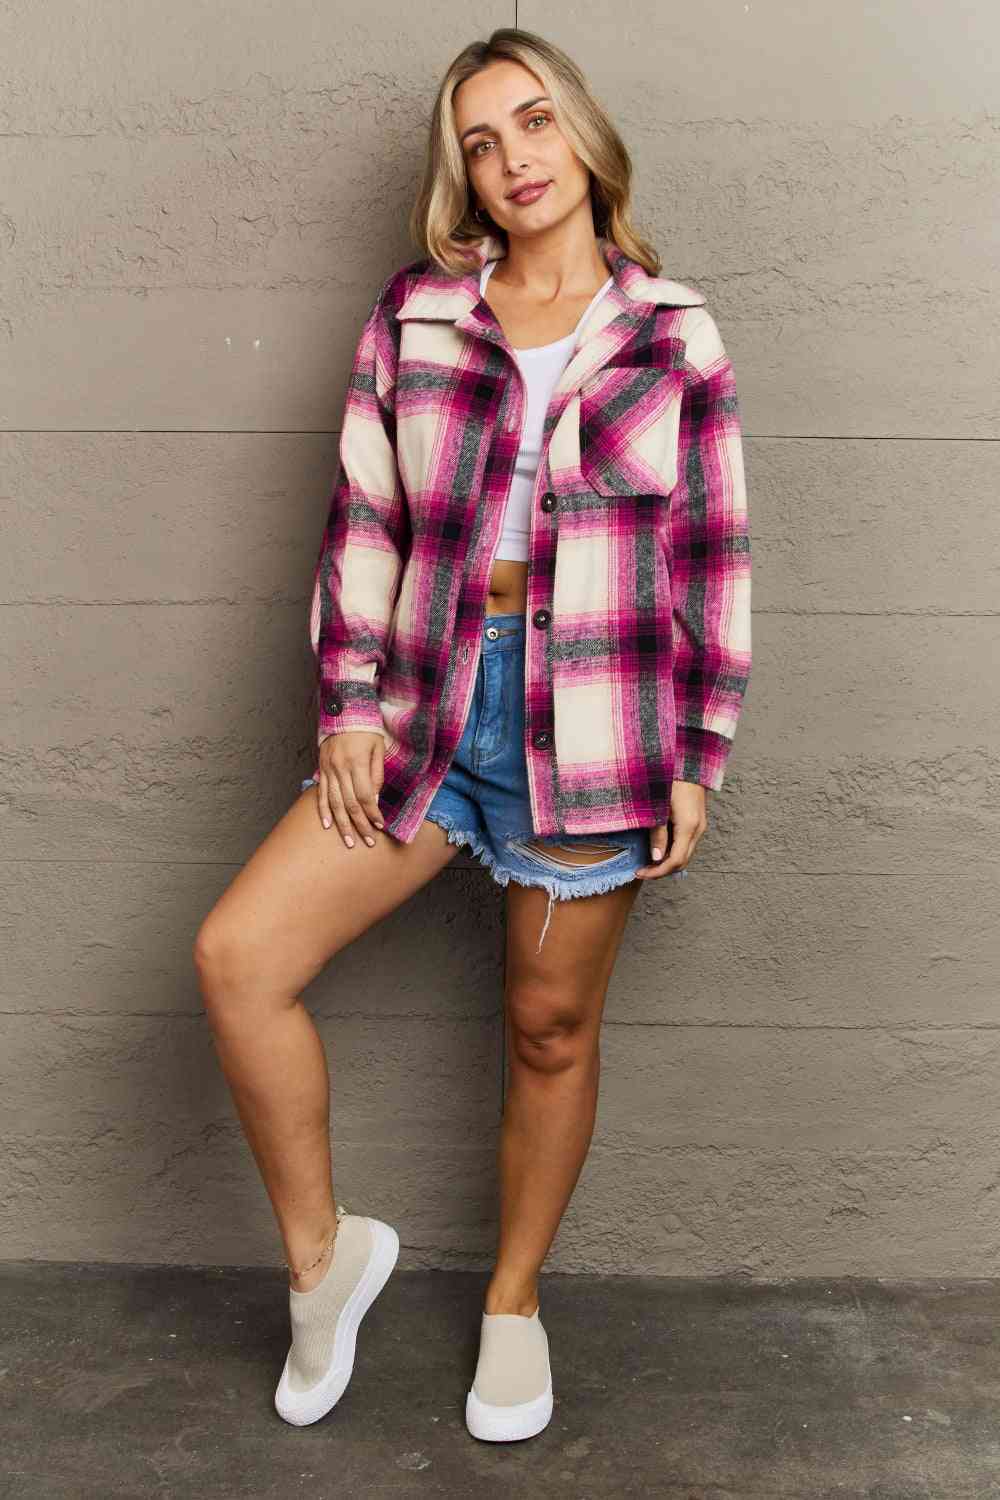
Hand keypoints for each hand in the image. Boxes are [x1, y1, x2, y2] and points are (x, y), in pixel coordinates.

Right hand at [315, 730, 385, 848]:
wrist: (343, 711)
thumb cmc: (366, 730)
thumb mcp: (378, 749)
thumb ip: (376, 774)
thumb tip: (374, 800)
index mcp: (357, 763)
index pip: (366, 796)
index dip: (373, 813)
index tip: (380, 826)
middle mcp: (340, 768)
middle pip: (350, 803)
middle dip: (359, 825)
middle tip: (367, 841)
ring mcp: (328, 769)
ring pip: (334, 802)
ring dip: (342, 824)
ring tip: (348, 841)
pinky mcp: (321, 769)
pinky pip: (321, 793)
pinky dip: (323, 810)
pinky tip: (327, 825)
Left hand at [634, 780, 707, 880]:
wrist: (688, 761)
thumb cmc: (670, 779)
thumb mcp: (658, 806)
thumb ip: (658, 833)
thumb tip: (655, 857)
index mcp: (689, 827)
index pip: (675, 861)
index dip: (657, 871)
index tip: (639, 872)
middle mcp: (698, 829)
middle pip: (682, 862)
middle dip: (662, 870)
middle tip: (641, 870)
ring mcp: (699, 825)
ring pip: (685, 854)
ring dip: (667, 861)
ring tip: (647, 861)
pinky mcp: (697, 821)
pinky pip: (686, 844)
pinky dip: (672, 851)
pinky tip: (658, 847)